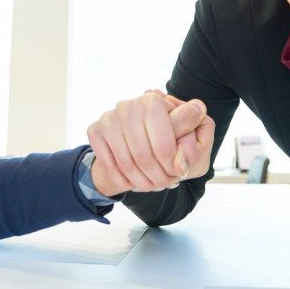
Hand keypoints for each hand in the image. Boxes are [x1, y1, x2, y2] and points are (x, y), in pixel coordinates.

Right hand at [87, 91, 213, 196]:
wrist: (130, 125)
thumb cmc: (161, 127)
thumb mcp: (182, 125)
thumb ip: (189, 130)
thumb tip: (194, 132)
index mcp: (152, 102)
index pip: (164, 147)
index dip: (173, 167)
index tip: (179, 175)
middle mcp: (127, 107)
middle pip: (144, 158)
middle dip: (158, 177)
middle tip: (167, 185)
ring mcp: (108, 119)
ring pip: (127, 165)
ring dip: (142, 182)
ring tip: (153, 186)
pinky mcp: (95, 130)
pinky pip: (109, 165)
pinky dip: (123, 180)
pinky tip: (134, 184)